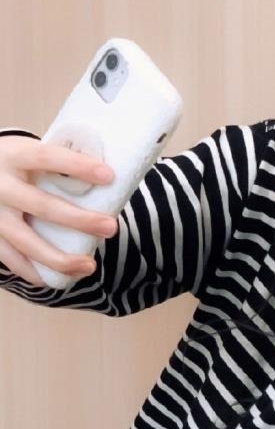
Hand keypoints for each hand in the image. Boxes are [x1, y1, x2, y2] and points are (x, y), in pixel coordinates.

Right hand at [0, 135, 115, 284]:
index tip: (109, 176)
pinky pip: (12, 260)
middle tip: (111, 227)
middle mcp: (0, 186)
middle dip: (80, 220)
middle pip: (42, 206)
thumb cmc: (14, 162)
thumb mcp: (27, 151)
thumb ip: (56, 163)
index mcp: (14, 155)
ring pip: (27, 242)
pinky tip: (61, 277)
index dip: (77, 166)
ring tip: (89, 266)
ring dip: (61, 258)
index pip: (47, 158)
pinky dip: (36, 273)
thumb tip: (107, 178)